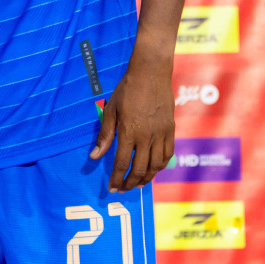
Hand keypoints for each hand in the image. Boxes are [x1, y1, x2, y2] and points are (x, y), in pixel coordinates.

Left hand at [89, 53, 174, 191]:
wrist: (151, 74)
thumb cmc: (126, 90)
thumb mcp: (110, 111)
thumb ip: (104, 136)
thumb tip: (94, 156)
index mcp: (129, 132)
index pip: (121, 163)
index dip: (116, 179)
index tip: (112, 188)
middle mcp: (146, 137)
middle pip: (139, 169)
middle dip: (130, 183)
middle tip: (123, 189)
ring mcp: (161, 134)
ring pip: (156, 166)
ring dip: (146, 178)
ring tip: (138, 184)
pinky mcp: (170, 130)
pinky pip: (168, 155)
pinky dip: (160, 166)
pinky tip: (153, 170)